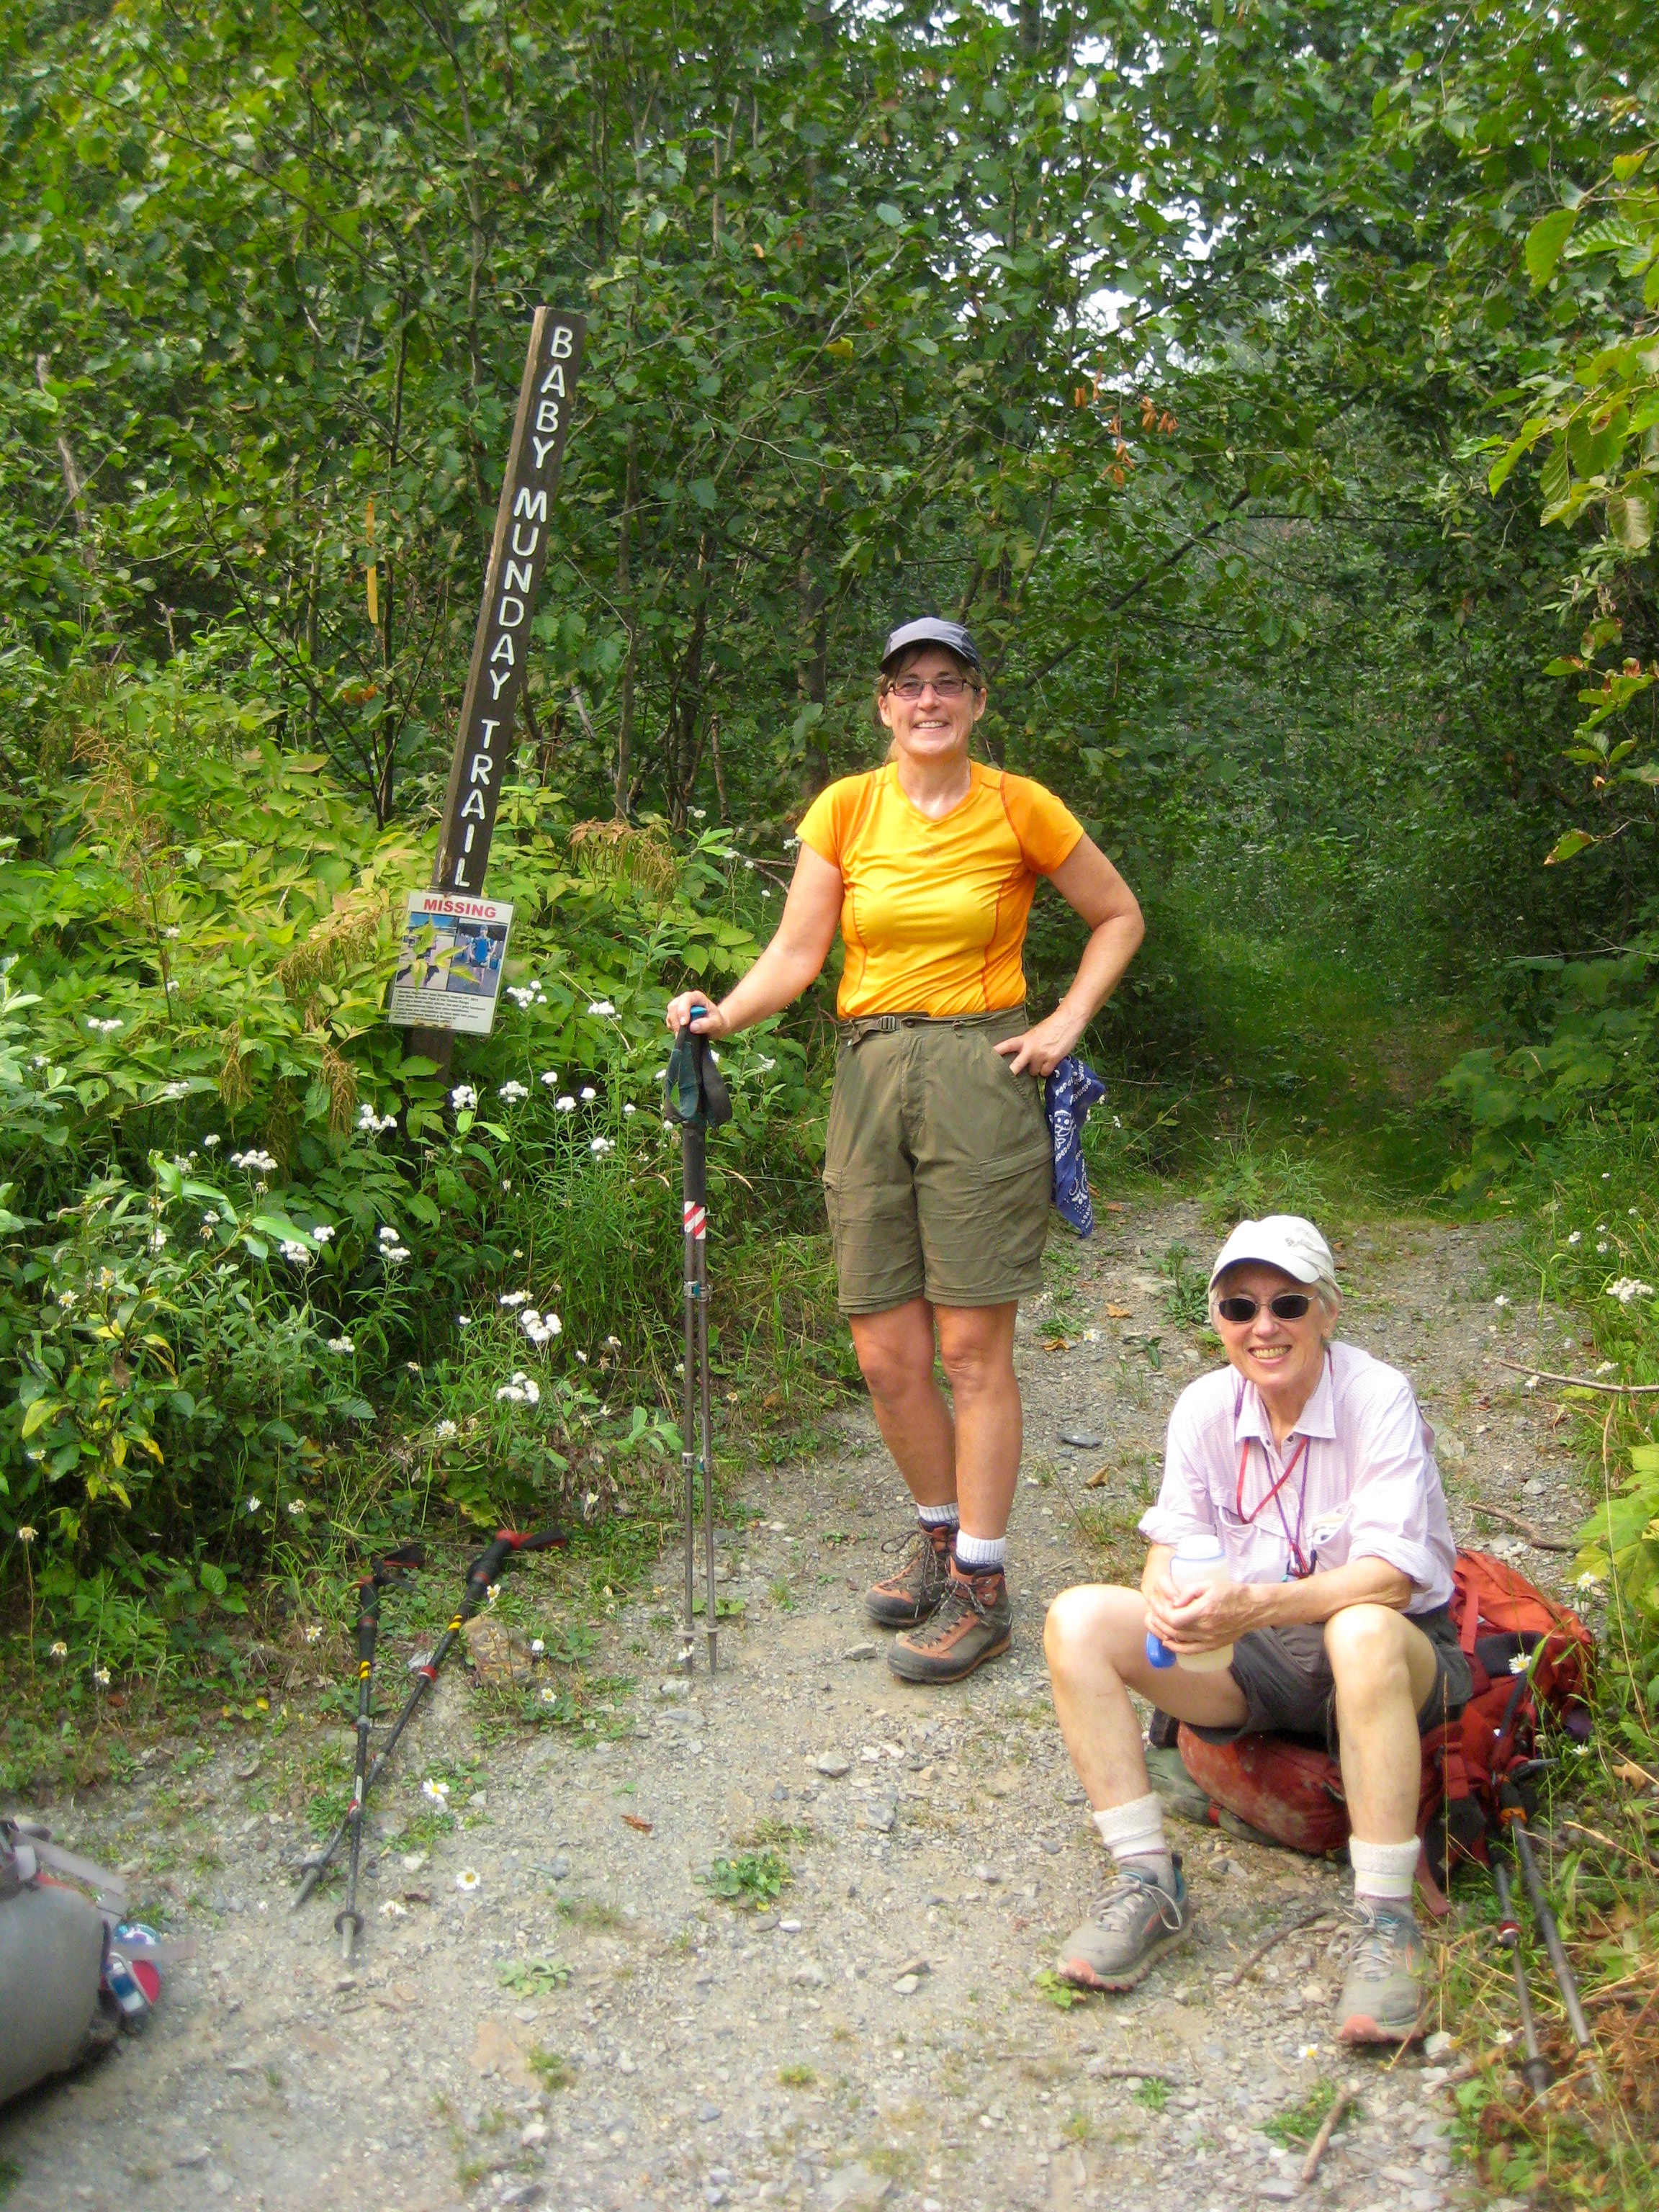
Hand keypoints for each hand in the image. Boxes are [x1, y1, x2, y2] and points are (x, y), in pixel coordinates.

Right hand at [664, 992, 730, 1037]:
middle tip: (681, 1034)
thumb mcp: (717, 1024)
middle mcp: (686, 999)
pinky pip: (669, 1021)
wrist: (715, 1026)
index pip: (686, 1000)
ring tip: (682, 1035)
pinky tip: (681, 1033)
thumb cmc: (717, 1022)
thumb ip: (707, 1024)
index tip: (684, 1024)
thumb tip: (692, 1027)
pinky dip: (672, 1027)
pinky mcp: (675, 1016)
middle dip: (676, 1020)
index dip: (683, 1011)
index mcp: (697, 997)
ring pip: (670, 1013)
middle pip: (674, 1006)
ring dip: (674, 1025)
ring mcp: (679, 1007)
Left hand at [994, 1005, 1083, 1077]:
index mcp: (1024, 1039)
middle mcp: (1030, 1049)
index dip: (995, 1052)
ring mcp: (1041, 1055)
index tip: (984, 1058)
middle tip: (1001, 1082)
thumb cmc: (1051, 1027)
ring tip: (1043, 1060)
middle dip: (1009, 1074)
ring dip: (1037, 1069)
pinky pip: (1045, 1073)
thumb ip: (1027, 1044)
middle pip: (1015, 1066)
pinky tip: (1051, 1062)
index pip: (1006, 1046)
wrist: (1067, 1021)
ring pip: (1033, 1072)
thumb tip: (1022, 1057)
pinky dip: (1047, 1071)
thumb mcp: (1035, 1033)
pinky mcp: (1052, 1060)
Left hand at [1143, 1577, 1265, 1653]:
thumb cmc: (1233, 1593)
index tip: (1156, 1604)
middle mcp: (1205, 1629)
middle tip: (1151, 1613)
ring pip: (1179, 1641)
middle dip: (1158, 1622)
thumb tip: (1175, 1601)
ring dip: (1163, 1633)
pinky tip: (1167, 1642)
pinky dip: (1176, 1648)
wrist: (1253, 1608)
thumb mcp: (1210, 1584)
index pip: (1174, 1618)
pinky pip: (1191, 1651)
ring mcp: (1209, 1640)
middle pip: (1173, 1630)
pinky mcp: (1213, 1645)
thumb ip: (1190, 1591)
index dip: (1161, 1612)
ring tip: (1154, 1624)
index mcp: (1203, 1612)